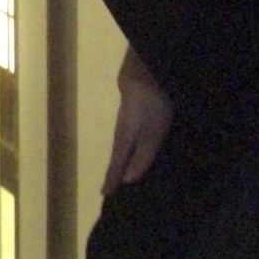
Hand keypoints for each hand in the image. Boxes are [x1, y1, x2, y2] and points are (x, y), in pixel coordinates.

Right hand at [103, 46, 172, 192]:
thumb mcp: (153, 130)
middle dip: (115, 166)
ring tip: (124, 165)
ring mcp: (127, 107)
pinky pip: (130, 126)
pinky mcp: (134, 98)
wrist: (149, 63)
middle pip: (117, 148)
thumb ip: (142, 153)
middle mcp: (122, 121)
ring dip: (123, 152)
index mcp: (125, 132)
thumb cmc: (153, 100)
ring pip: (123, 135)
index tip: (104, 195)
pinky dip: (130, 138)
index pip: (117, 160)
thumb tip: (127, 180)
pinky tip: (137, 135)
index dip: (112, 177)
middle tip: (111, 183)